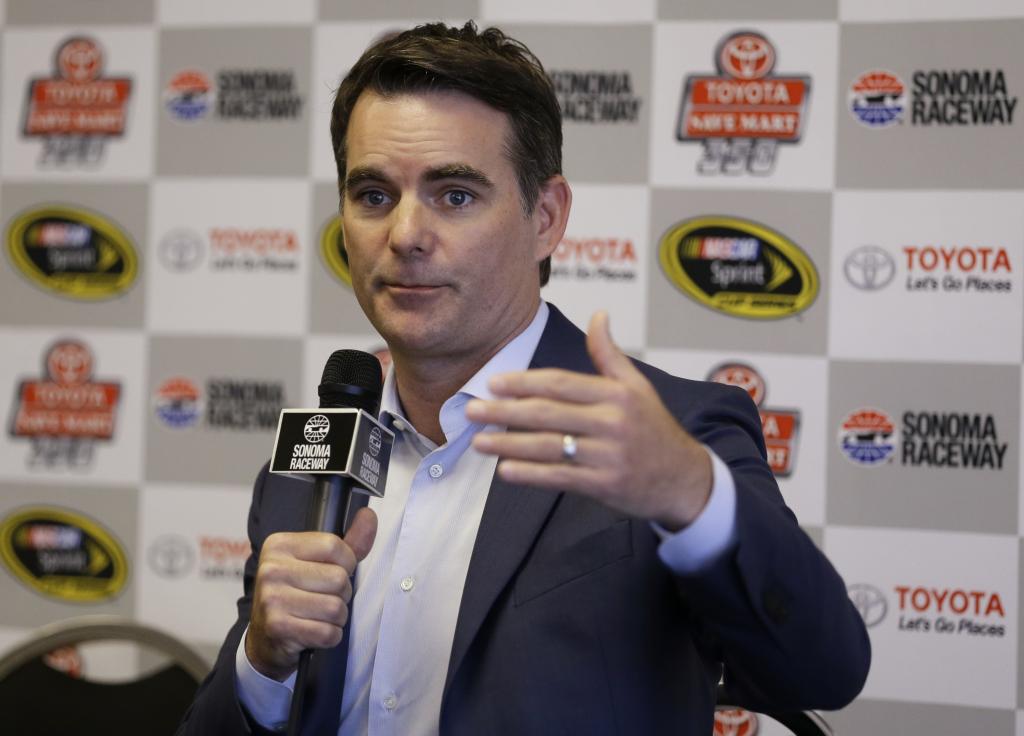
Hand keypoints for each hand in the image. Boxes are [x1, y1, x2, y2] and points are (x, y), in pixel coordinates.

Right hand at [245, 507, 376, 680]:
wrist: (264, 638)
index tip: (332, 572)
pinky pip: (327, 633)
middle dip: (342, 593)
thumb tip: (369, 515)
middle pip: (339, 579)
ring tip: (318, 615)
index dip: (346, 563)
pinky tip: (313, 631)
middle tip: (322, 598)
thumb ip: (347, 542)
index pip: (334, 546)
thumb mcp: (316, 562)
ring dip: (337, 617)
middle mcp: (271, 569)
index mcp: (279, 545)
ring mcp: (272, 599)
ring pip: (336, 608)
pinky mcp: (278, 628)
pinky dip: (329, 636)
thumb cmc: (295, 593)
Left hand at [467, 312, 710, 530]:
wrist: (685, 479)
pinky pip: (560, 477)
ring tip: (478, 441)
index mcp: (616, 394)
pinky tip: (505, 471)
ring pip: (549, 446)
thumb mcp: (637, 386)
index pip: (561, 383)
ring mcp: (608, 455)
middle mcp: (612, 422)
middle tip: (473, 410)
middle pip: (548, 414)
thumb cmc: (654, 429)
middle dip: (505, 412)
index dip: (524, 382)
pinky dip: (531, 474)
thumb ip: (609, 354)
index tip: (493, 382)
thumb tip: (599, 314)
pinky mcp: (605, 484)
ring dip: (509, 444)